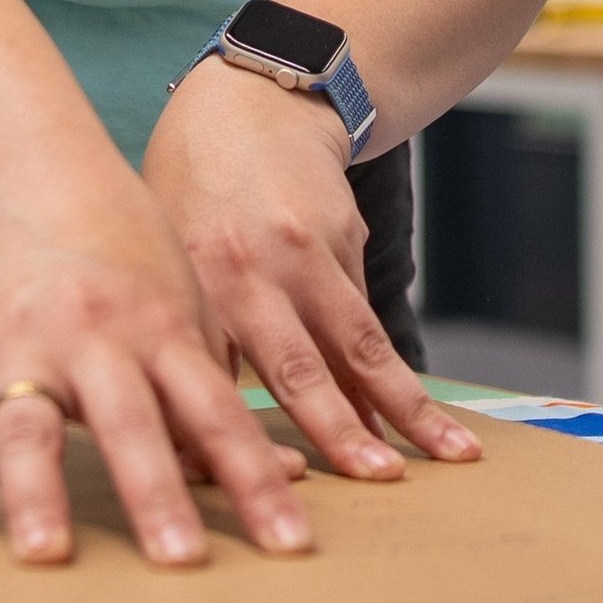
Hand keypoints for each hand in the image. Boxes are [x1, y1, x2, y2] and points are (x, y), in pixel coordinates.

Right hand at [0, 161, 313, 569]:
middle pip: (130, 425)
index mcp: (158, 329)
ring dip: (38, 494)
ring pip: (32, 429)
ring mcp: (23, 354)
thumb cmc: (116, 247)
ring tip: (47, 552)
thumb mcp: (180, 302)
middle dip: (156, 494)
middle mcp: (93, 342)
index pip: (217, 413)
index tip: (287, 541)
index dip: (256, 477)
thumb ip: (214, 388)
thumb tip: (283, 471)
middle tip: (182, 559)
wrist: (16, 173)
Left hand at [143, 67, 477, 482]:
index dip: (230, 442)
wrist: (248, 102)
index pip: (208, 378)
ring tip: (443, 456)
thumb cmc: (184, 192)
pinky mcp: (345, 243)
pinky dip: (391, 374)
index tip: (256, 500)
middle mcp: (248, 268)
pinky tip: (419, 420)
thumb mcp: (159, 256)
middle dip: (336, 432)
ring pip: (356, 343)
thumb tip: (188, 437)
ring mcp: (304, 254)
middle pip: (294, 366)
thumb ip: (181, 338)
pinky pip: (367, 319)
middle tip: (372, 483)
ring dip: (401, 406)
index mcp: (188, 280)